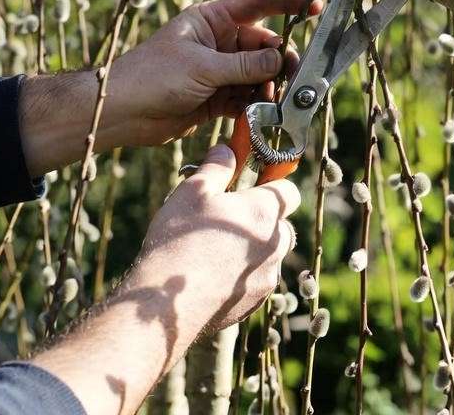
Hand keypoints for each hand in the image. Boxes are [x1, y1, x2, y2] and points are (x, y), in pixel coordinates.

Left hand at [106, 0, 320, 147]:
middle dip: (280, 61)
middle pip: (263, 46)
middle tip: (293, 77)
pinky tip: (263, 114)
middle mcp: (218, 42)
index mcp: (211, 20)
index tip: (314, 6)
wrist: (122, 112)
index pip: (257, 3)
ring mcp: (218, 71)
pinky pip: (247, 98)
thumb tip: (281, 61)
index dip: (287, 2)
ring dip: (269, 87)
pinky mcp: (216, 98)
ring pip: (258, 75)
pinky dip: (257, 106)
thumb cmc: (153, 76)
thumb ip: (244, 66)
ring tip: (274, 100)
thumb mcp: (203, 67)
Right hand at [129, 144, 300, 330]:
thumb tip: (227, 149)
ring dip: (251, 249)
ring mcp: (267, 276)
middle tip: (227, 217)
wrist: (165, 305)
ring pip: (269, 254)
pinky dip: (241, 275)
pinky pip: (256, 280)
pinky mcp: (255, 302)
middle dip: (262, 219)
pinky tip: (211, 274)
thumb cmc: (178, 240)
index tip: (254, 183)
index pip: (288, 190)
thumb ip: (216, 167)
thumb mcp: (192, 191)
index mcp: (265, 211)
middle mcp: (275, 244)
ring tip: (215, 249)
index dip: (273, 184)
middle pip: (281, 224)